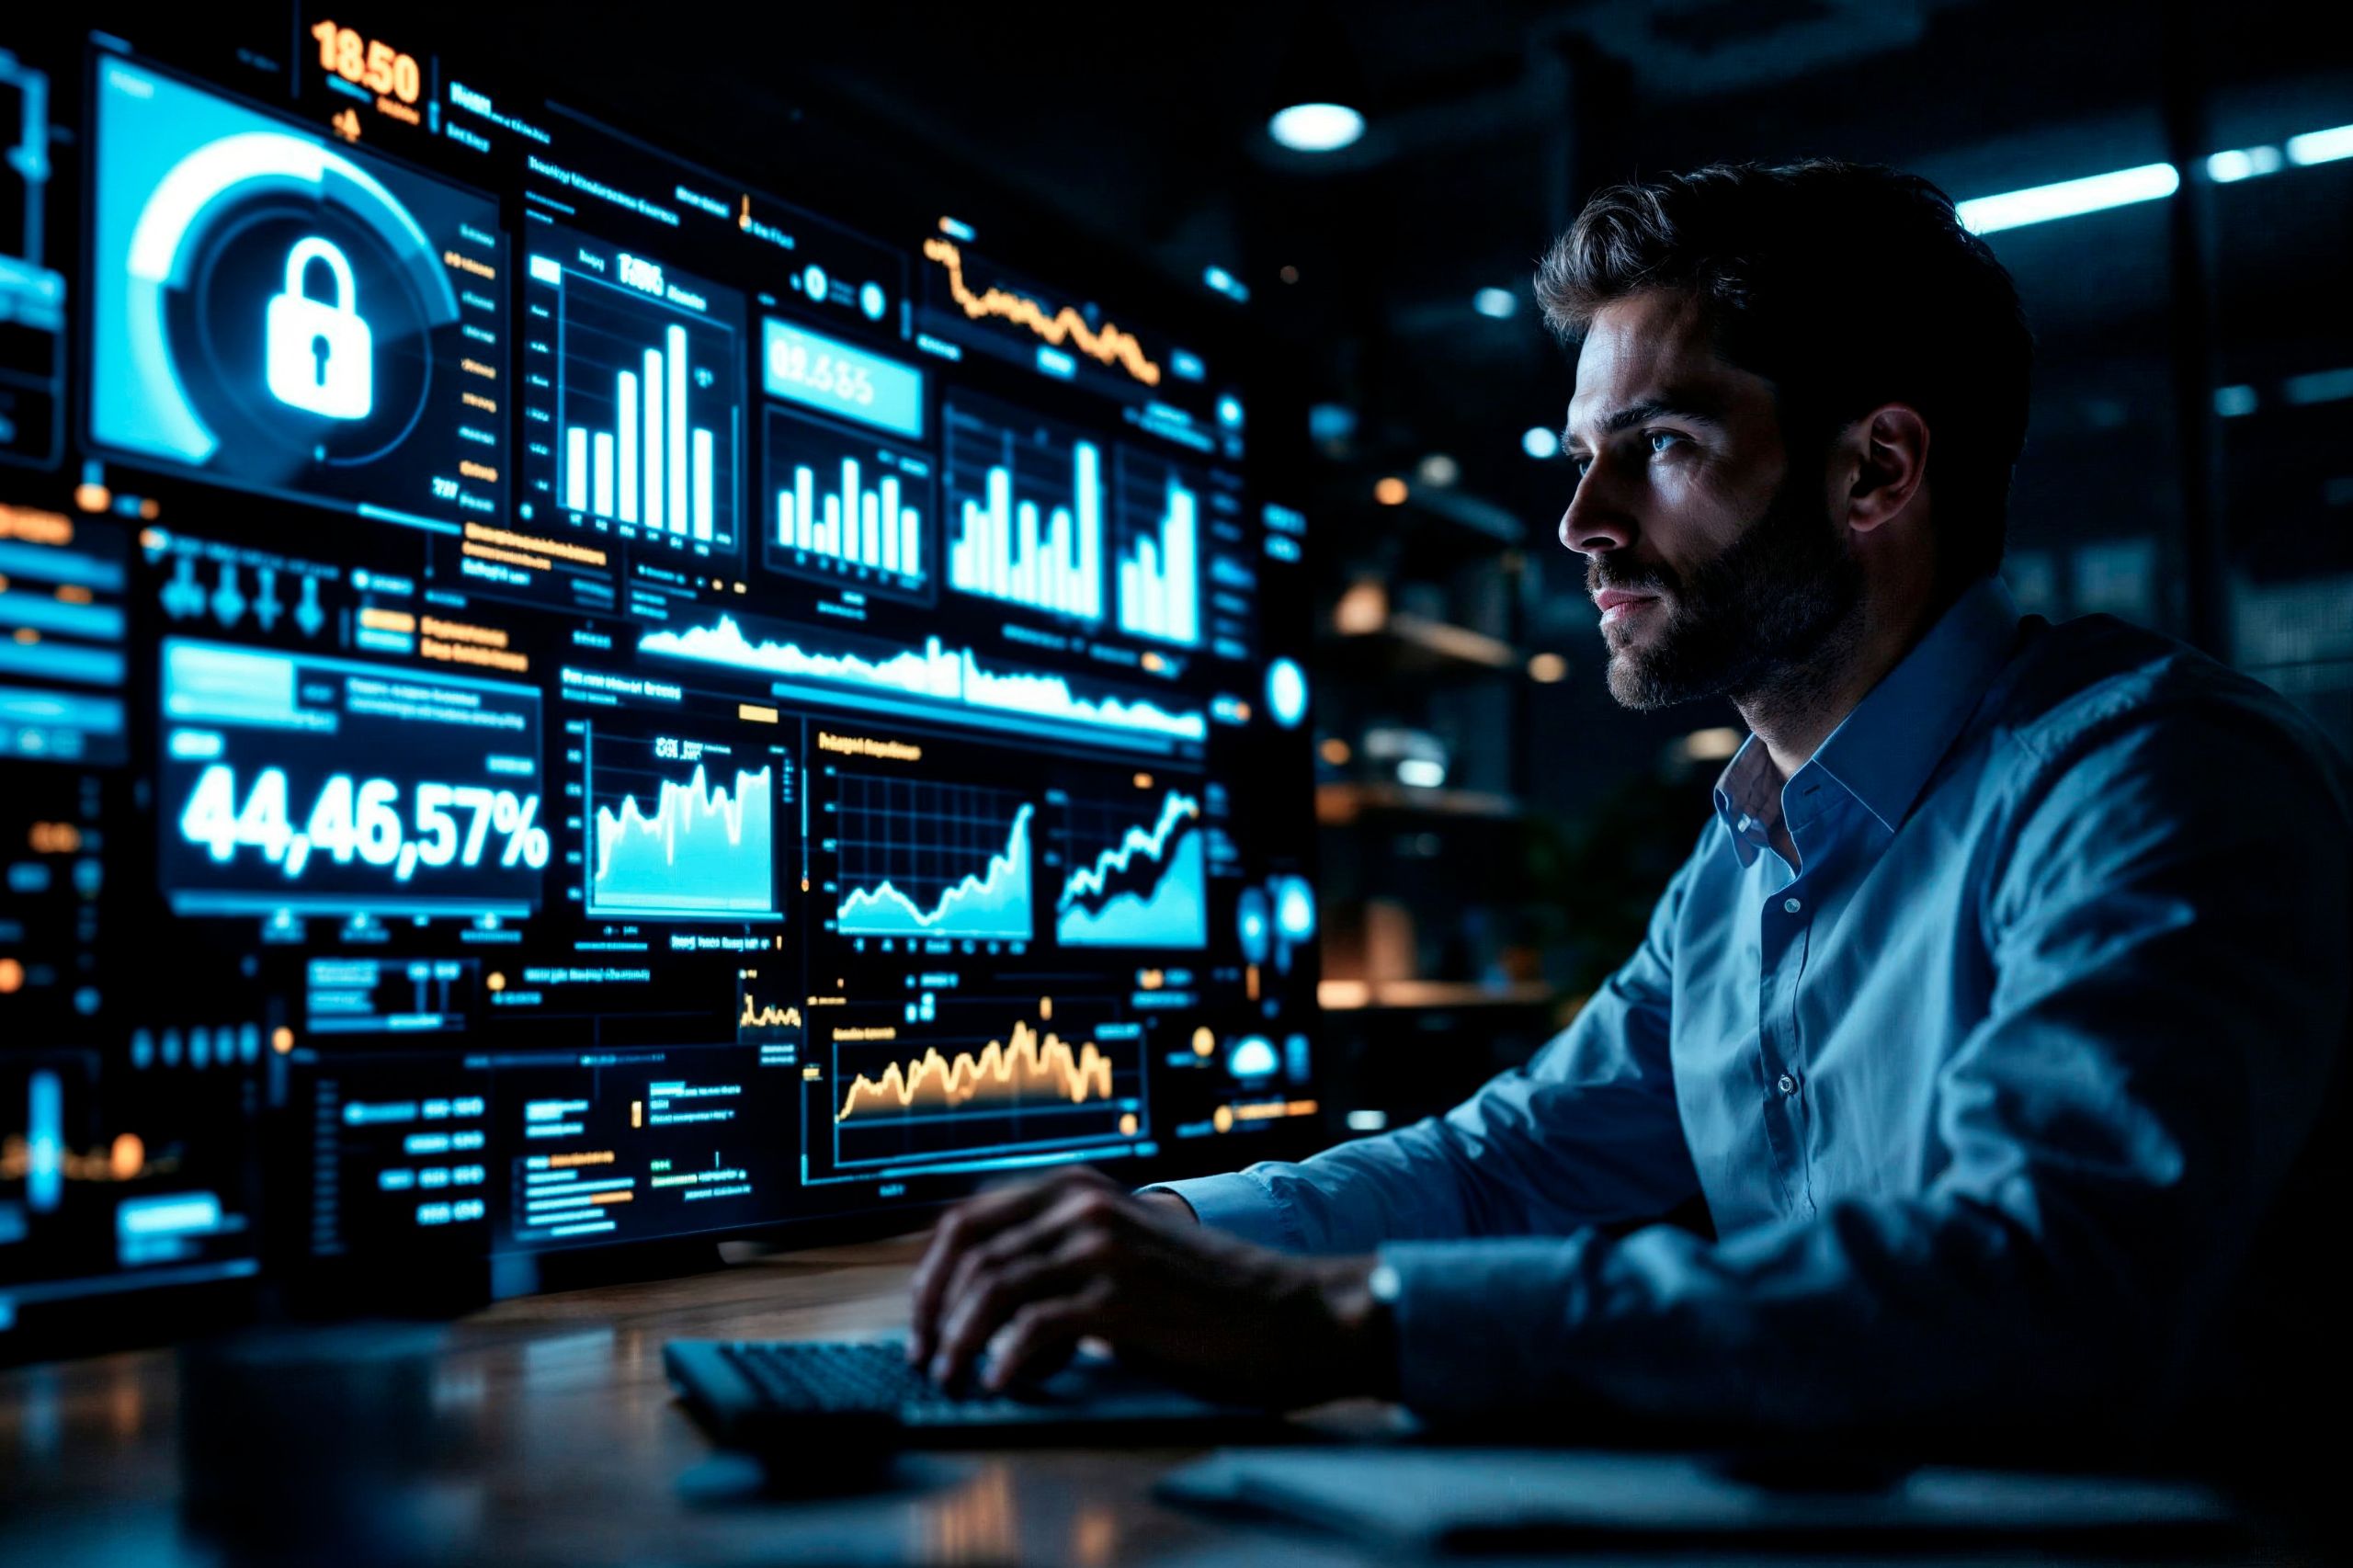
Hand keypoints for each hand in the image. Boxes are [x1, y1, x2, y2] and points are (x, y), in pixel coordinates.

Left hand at [906, 1166, 1392, 1407]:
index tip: (922, 1320)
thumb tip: (996, 1314)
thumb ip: (1064, 1261)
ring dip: (959, 1342)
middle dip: (932, 1311)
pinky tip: (1004, 1383)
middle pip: (968, 1251)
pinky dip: (1006, 1360)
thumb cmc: (1211, 1295)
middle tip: (927, 1359)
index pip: (968, 1217)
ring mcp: (1103, 1246)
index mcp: (1078, 1187)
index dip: (931, 1274)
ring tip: (953, 1378)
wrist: (1293, 1311)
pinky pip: (1034, 1326)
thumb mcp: (1127, 1254)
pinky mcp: (1123, 1297)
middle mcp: (1084, 1204)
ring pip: (992, 1287)